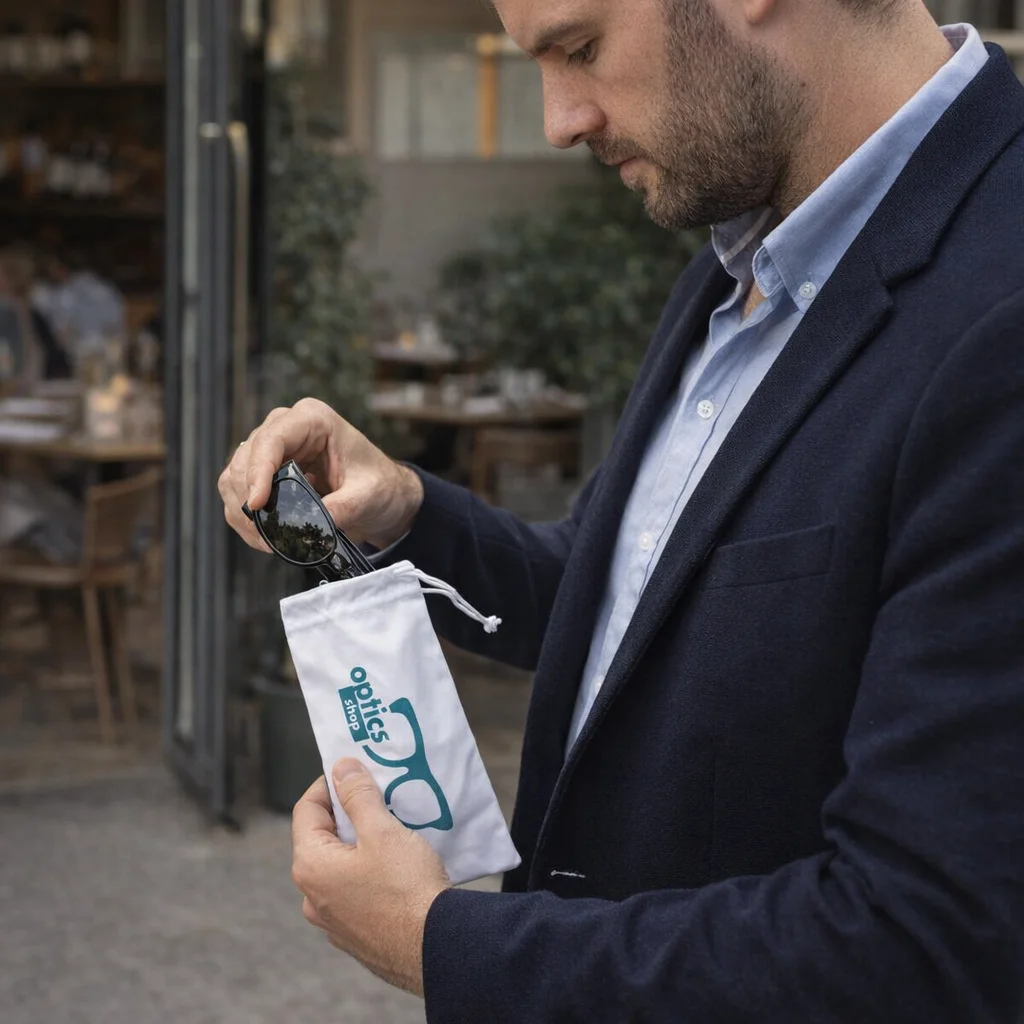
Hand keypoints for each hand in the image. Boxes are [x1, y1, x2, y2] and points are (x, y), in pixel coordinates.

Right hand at [218, 398, 423, 551]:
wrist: (383, 496)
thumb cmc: (380, 486)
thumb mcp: (368, 496)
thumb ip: (342, 508)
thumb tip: (309, 526)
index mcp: (313, 419)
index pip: (271, 440)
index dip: (257, 472)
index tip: (256, 504)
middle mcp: (286, 427)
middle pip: (245, 459)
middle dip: (248, 499)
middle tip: (266, 535)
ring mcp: (271, 448)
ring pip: (233, 476)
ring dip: (242, 512)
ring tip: (267, 540)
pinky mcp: (264, 471)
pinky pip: (237, 493)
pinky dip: (244, 518)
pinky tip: (264, 537)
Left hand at [291, 759, 450, 995]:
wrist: (436, 949)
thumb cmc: (406, 888)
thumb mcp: (382, 831)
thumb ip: (357, 795)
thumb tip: (341, 768)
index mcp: (310, 867)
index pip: (306, 810)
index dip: (328, 784)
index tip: (354, 772)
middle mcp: (312, 897)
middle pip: (322, 839)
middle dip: (347, 815)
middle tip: (377, 798)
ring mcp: (333, 922)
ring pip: (339, 868)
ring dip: (359, 845)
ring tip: (391, 831)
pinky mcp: (356, 937)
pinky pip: (355, 893)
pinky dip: (368, 874)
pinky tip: (396, 870)